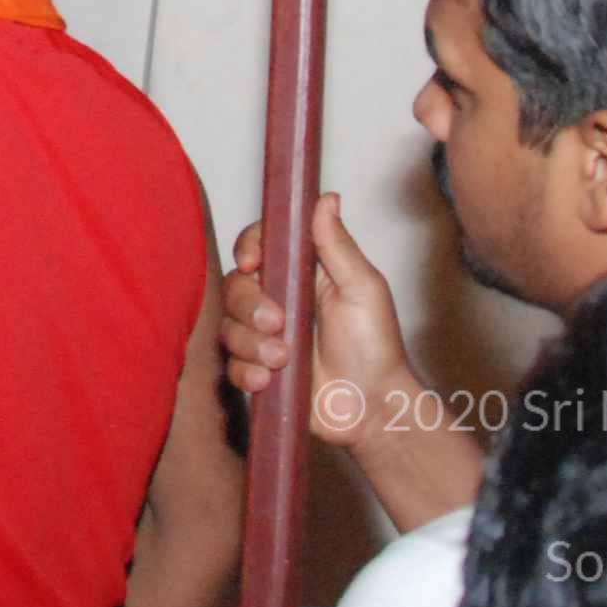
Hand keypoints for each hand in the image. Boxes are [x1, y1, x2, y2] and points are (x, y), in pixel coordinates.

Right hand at [223, 193, 423, 446]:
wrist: (373, 409)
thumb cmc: (377, 347)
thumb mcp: (363, 289)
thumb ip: (338, 245)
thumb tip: (326, 198)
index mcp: (303, 274)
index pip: (261, 245)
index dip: (249, 248)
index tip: (252, 263)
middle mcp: (279, 300)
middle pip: (235, 285)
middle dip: (249, 306)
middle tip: (277, 323)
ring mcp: (265, 337)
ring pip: (229, 326)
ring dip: (251, 343)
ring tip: (283, 359)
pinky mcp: (258, 370)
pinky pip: (232, 365)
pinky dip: (247, 372)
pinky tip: (269, 380)